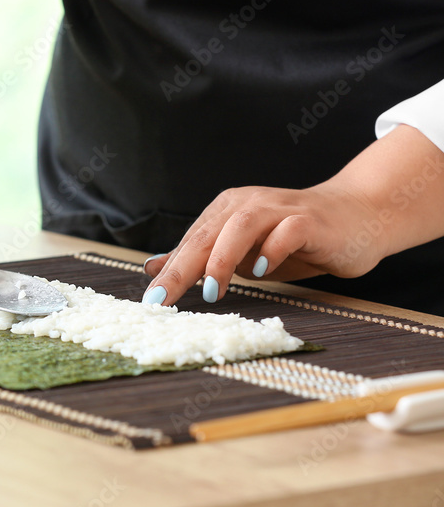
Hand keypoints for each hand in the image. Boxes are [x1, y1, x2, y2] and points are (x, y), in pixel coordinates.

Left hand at [142, 124, 443, 304]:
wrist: (356, 217)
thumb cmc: (294, 239)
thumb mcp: (241, 253)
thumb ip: (201, 258)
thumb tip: (154, 268)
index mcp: (225, 211)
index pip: (191, 242)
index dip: (170, 271)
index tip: (151, 302)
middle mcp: (247, 204)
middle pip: (207, 235)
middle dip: (182, 268)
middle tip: (164, 299)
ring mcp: (279, 209)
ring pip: (240, 226)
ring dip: (221, 259)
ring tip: (210, 290)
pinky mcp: (310, 220)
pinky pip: (287, 231)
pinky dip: (272, 249)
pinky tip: (261, 270)